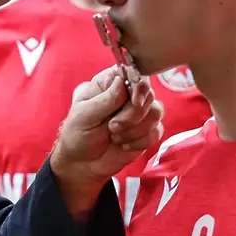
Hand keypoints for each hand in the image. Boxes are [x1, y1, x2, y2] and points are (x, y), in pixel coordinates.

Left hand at [50, 66, 164, 218]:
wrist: (82, 163)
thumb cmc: (78, 134)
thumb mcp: (84, 115)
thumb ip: (105, 99)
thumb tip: (121, 81)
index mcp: (110, 83)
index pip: (134, 73)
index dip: (138, 86)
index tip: (133, 100)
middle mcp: (129, 94)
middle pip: (148, 95)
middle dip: (132, 114)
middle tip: (112, 127)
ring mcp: (140, 113)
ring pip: (156, 113)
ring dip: (135, 130)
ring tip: (114, 136)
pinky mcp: (147, 131)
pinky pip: (157, 132)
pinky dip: (139, 142)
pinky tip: (123, 145)